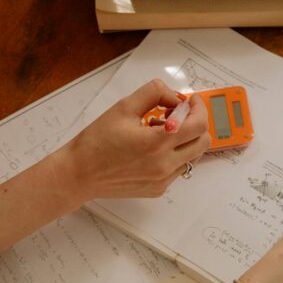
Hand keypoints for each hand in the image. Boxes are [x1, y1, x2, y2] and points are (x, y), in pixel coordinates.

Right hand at [61, 79, 210, 199]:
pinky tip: (152, 148)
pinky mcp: (158, 189)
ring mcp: (163, 180)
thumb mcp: (123, 107)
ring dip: (185, 140)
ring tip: (160, 132)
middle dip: (196, 124)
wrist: (80, 174)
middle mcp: (164, 164)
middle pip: (203, 142)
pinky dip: (174, 155)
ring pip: (193, 157)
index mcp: (158, 142)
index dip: (199, 108)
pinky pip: (178, 169)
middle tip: (178, 115)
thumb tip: (174, 96)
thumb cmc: (97, 141)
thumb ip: (153, 93)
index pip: (198, 124)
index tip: (191, 102)